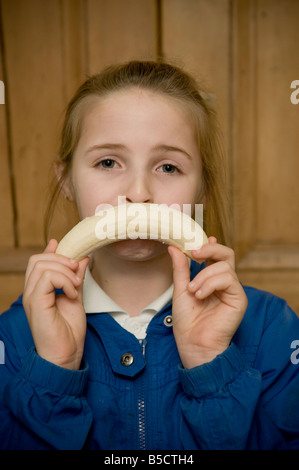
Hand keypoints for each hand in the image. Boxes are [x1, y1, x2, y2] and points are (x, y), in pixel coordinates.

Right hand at [23, 239, 89, 369]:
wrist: (65, 356)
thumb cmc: (68, 333)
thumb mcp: (75, 299)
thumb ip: (76, 279)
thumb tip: (82, 259)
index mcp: (39, 290)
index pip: (37, 262)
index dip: (51, 251)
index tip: (63, 245)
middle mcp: (32, 292)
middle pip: (37, 259)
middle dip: (61, 258)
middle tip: (77, 271)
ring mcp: (32, 297)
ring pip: (42, 265)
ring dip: (65, 271)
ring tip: (76, 286)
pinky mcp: (36, 303)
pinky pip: (47, 278)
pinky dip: (65, 281)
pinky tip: (73, 294)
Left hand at [168, 237, 247, 367]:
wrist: (193, 344)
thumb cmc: (187, 322)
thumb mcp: (180, 289)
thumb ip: (180, 268)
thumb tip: (174, 248)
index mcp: (212, 280)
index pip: (216, 256)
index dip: (209, 246)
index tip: (196, 243)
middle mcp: (225, 283)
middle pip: (227, 254)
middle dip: (210, 249)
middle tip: (194, 253)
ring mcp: (233, 290)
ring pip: (224, 267)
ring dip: (204, 275)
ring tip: (192, 290)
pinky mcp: (239, 299)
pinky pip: (228, 279)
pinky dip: (210, 284)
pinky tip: (200, 295)